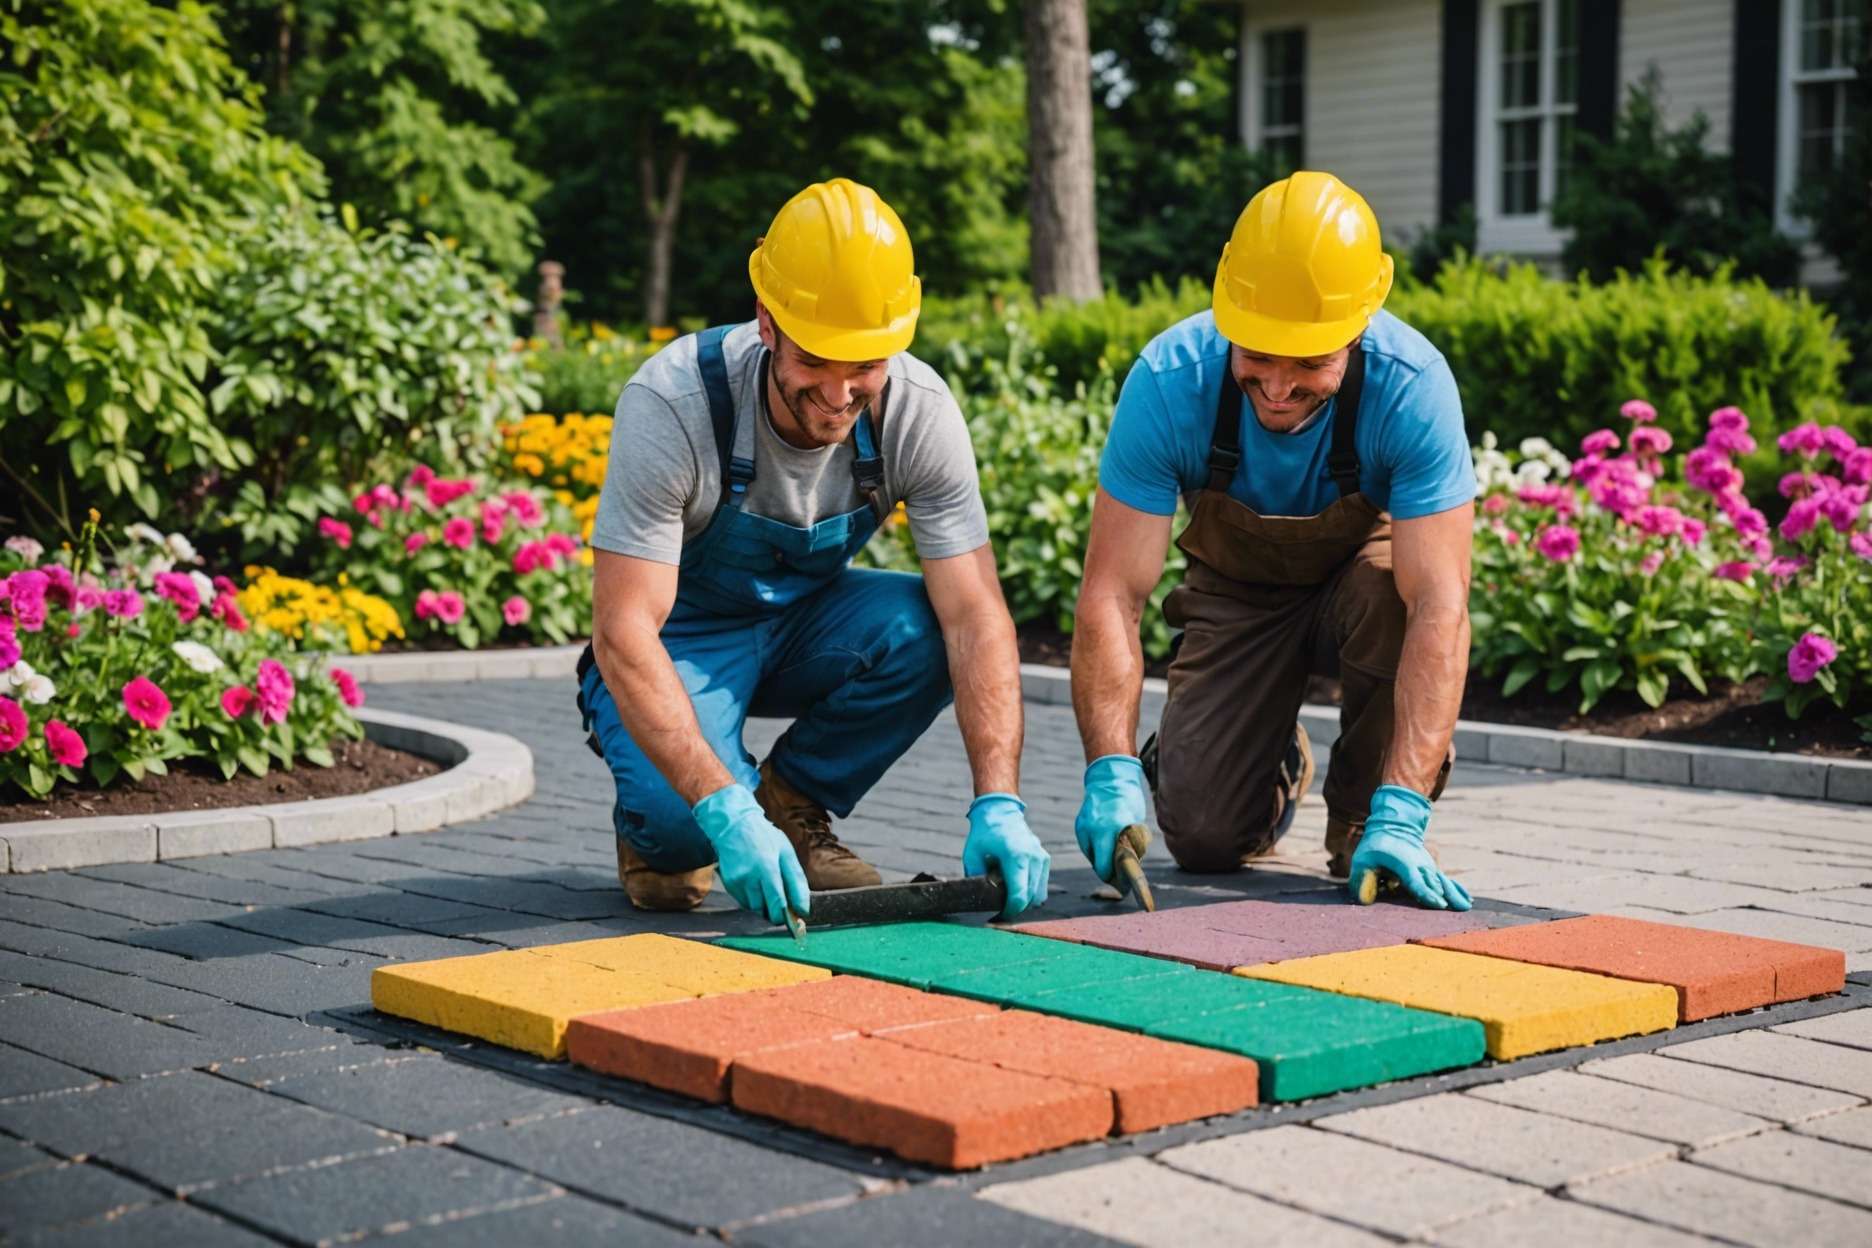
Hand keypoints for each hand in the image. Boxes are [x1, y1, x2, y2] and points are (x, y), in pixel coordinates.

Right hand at [692, 784, 809, 925]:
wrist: (734, 826)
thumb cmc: (765, 838)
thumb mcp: (787, 853)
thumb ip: (797, 882)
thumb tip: (803, 910)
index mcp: (768, 867)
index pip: (777, 904)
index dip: (786, 916)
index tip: (793, 918)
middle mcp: (750, 877)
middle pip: (765, 911)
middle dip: (776, 911)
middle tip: (782, 900)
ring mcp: (737, 881)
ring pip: (755, 909)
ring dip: (764, 904)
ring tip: (766, 884)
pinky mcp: (729, 884)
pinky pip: (744, 902)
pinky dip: (753, 898)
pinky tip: (754, 881)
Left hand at [962, 793, 1050, 918]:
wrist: (1000, 811)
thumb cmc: (984, 832)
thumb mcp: (972, 855)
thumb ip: (976, 877)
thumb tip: (980, 898)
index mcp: (1016, 856)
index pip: (1019, 895)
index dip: (1010, 911)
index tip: (999, 916)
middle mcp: (1033, 857)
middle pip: (1031, 898)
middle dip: (1016, 908)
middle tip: (1000, 912)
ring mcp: (1041, 857)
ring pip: (1039, 894)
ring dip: (1025, 901)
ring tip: (1008, 899)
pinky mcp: (1044, 858)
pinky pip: (1041, 885)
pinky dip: (1031, 891)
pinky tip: (1016, 887)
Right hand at [1074, 755, 1148, 882]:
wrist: (1109, 777)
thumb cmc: (1129, 801)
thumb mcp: (1136, 823)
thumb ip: (1130, 845)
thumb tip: (1129, 869)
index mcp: (1114, 828)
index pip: (1112, 865)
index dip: (1119, 881)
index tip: (1126, 890)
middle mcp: (1096, 829)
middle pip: (1100, 867)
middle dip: (1110, 875)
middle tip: (1120, 880)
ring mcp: (1085, 828)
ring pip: (1092, 858)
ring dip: (1102, 862)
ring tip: (1114, 858)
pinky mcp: (1079, 826)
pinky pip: (1087, 847)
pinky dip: (1096, 850)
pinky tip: (1105, 845)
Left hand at [1347, 784, 1471, 910]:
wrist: (1394, 825)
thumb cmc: (1376, 845)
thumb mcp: (1362, 860)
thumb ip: (1361, 880)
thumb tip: (1363, 901)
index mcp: (1405, 864)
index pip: (1417, 882)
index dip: (1427, 894)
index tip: (1439, 904)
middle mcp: (1421, 866)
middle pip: (1435, 884)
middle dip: (1445, 897)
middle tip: (1457, 910)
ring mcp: (1429, 867)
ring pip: (1445, 882)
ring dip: (1455, 895)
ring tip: (1466, 907)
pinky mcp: (1433, 869)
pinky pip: (1447, 881)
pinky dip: (1457, 890)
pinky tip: (1468, 900)